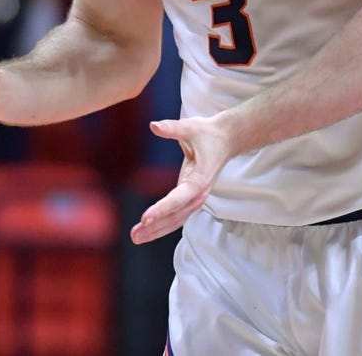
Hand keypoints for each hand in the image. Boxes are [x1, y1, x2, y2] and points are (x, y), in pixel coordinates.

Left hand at [130, 116, 234, 243]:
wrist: (227, 139)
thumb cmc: (208, 133)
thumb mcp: (191, 127)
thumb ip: (172, 128)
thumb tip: (154, 125)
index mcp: (199, 180)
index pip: (178, 199)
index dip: (161, 209)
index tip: (145, 218)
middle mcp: (199, 194)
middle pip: (176, 216)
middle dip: (155, 226)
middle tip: (135, 235)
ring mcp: (196, 198)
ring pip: (175, 220)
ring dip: (156, 230)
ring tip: (136, 237)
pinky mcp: (191, 198)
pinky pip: (176, 216)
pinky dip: (162, 225)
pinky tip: (147, 231)